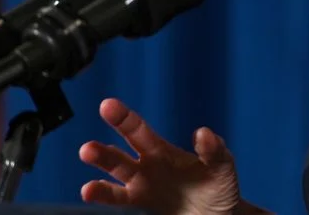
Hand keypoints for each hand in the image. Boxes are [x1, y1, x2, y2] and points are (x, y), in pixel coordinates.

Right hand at [79, 98, 263, 214]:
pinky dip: (105, 195)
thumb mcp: (222, 165)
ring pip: (118, 177)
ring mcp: (144, 186)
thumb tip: (203, 133)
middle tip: (86, 149)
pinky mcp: (144, 204)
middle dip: (104, 153)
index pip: (140, 132)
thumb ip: (214, 150)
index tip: (107, 105)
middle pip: (121, 156)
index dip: (124, 119)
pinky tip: (89, 190)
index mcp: (164, 151)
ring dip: (101, 179)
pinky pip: (121, 200)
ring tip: (87, 182)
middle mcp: (148, 166)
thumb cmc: (219, 184)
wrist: (220, 213)